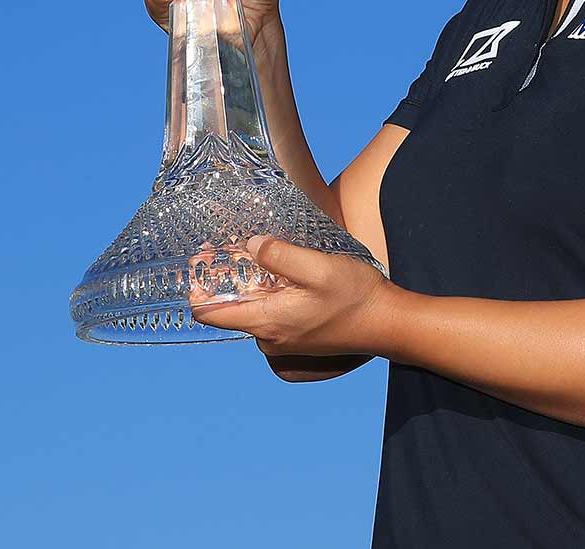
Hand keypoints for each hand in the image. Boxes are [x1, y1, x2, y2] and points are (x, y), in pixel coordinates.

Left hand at [190, 235, 399, 358]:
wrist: (388, 323)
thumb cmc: (356, 297)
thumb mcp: (318, 268)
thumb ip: (281, 256)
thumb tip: (250, 245)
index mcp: (268, 323)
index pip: (209, 313)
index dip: (197, 286)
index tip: (202, 260)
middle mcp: (269, 337)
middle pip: (228, 308)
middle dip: (223, 277)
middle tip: (226, 245)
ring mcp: (283, 339)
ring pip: (249, 308)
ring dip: (246, 282)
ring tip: (252, 252)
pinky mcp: (296, 334)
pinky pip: (267, 313)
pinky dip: (264, 291)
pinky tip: (278, 270)